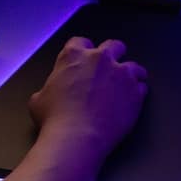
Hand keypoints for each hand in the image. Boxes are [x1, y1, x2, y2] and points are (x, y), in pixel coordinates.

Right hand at [28, 37, 147, 160]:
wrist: (77, 137)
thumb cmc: (56, 120)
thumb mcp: (38, 101)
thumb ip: (48, 90)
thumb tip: (47, 96)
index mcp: (73, 56)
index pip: (80, 42)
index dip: (82, 51)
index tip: (84, 61)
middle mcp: (100, 59)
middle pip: (113, 46)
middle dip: (113, 55)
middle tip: (110, 68)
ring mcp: (121, 74)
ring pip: (134, 66)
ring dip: (130, 74)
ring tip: (127, 85)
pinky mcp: (135, 92)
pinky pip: (142, 87)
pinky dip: (138, 93)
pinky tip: (131, 101)